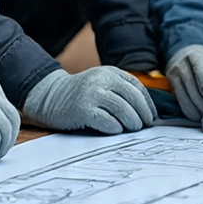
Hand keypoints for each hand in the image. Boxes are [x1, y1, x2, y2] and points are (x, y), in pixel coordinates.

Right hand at [21, 67, 156, 134]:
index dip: (148, 104)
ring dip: (132, 123)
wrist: (50, 96)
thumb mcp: (101, 83)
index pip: (137, 88)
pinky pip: (107, 121)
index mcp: (110, 73)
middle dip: (143, 115)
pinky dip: (116, 128)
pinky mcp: (83, 109)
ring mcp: (92, 93)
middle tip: (144, 126)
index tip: (151, 117)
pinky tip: (116, 130)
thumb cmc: (81, 94)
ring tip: (132, 129)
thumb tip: (146, 113)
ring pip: (123, 110)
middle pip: (133, 99)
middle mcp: (102, 80)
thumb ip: (120, 91)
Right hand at [165, 44, 202, 119]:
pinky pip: (182, 105)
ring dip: (201, 114)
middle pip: (197, 95)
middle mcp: (183, 66)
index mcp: (198, 59)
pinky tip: (201, 114)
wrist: (189, 54)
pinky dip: (193, 113)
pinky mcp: (171, 84)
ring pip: (188, 103)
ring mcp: (175, 75)